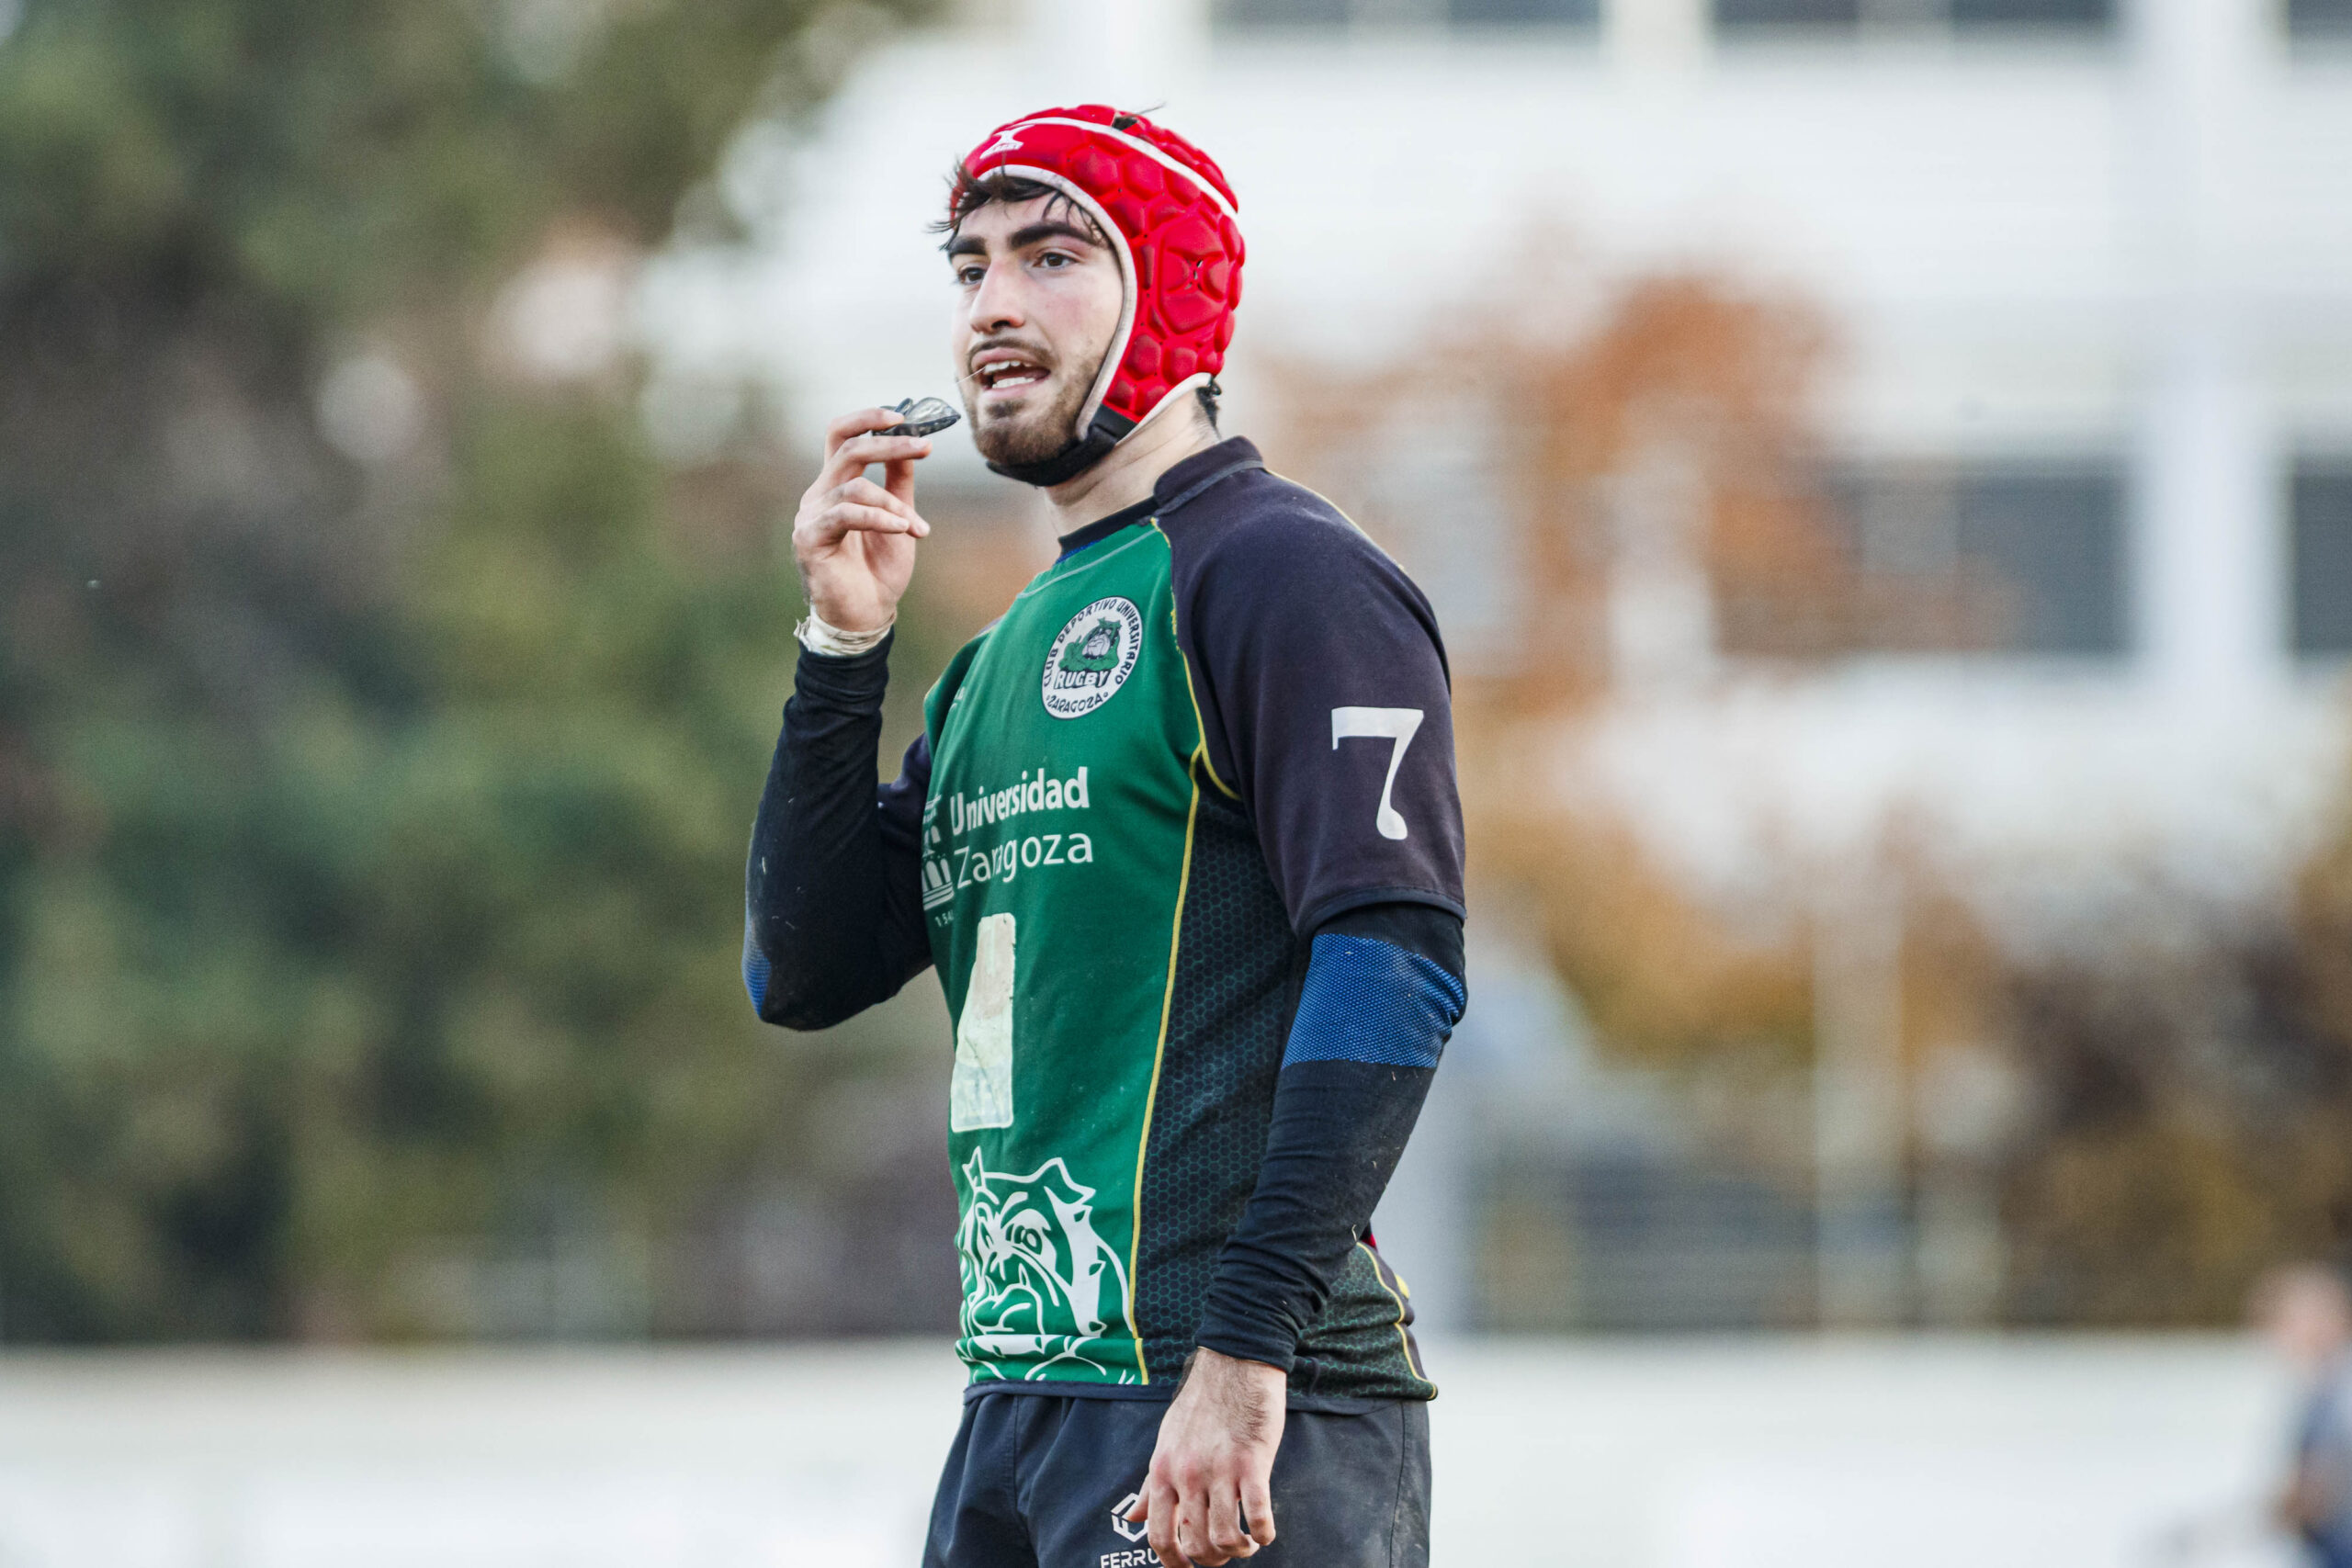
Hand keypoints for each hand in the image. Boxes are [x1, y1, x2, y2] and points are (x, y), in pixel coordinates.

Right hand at [791, 407, 934, 634]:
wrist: (867, 615)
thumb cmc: (879, 569)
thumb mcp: (898, 516)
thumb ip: (899, 481)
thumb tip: (910, 441)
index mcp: (836, 484)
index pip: (841, 435)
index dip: (867, 419)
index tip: (903, 416)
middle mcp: (819, 494)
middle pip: (847, 449)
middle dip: (889, 444)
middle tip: (924, 447)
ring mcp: (811, 515)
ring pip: (854, 486)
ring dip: (893, 503)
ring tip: (915, 526)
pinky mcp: (809, 538)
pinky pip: (846, 514)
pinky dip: (879, 517)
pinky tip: (904, 529)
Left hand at [1125, 1348, 1282, 1566]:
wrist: (1235, 1362)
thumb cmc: (1201, 1404)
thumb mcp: (1166, 1441)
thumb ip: (1152, 1484)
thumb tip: (1131, 1519)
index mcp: (1163, 1470)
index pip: (1158, 1535)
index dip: (1173, 1563)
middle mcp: (1187, 1475)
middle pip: (1196, 1543)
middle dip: (1213, 1559)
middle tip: (1225, 1552)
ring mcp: (1220, 1470)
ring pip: (1225, 1538)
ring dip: (1240, 1550)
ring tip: (1248, 1543)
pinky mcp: (1253, 1463)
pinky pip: (1259, 1516)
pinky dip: (1264, 1533)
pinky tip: (1266, 1530)